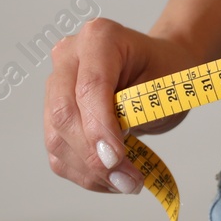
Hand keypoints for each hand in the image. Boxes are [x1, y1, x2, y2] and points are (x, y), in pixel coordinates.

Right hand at [43, 19, 203, 193]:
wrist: (159, 67)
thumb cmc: (165, 72)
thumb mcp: (167, 86)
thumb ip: (138, 111)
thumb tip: (110, 151)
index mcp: (99, 38)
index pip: (90, 86)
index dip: (99, 127)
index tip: (116, 158)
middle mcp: (69, 57)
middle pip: (64, 113)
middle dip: (93, 154)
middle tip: (127, 179)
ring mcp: (56, 86)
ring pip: (57, 138)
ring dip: (90, 170)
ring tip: (127, 182)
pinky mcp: (54, 116)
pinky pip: (59, 153)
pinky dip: (85, 173)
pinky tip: (112, 178)